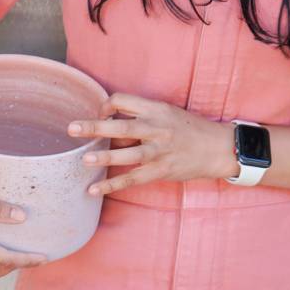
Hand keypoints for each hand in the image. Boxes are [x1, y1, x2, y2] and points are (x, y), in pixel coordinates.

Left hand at [66, 92, 235, 196]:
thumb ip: (142, 116)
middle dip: (95, 126)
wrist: (217, 148)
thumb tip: (111, 123)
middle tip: (72, 128)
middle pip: (121, 125)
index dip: (107, 104)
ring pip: (127, 154)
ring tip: (84, 160)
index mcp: (156, 108)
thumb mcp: (167, 113)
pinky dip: (112, 184)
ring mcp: (159, 151)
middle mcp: (156, 128)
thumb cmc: (189, 128)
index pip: (124, 100)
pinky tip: (94, 189)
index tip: (99, 113)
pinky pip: (132, 178)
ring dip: (104, 156)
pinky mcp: (161, 170)